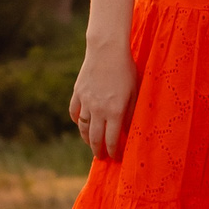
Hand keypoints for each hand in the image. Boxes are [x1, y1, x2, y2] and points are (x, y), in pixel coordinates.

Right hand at [69, 37, 138, 160]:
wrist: (107, 51)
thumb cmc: (126, 70)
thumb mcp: (134, 93)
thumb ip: (130, 114)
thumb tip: (128, 131)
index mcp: (115, 111)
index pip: (112, 140)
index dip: (113, 151)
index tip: (116, 157)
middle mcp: (98, 110)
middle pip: (95, 138)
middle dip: (99, 151)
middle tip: (101, 157)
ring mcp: (86, 102)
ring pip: (83, 128)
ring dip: (87, 139)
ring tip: (92, 144)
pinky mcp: (77, 93)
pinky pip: (74, 112)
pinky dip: (77, 121)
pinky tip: (81, 124)